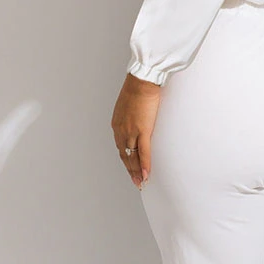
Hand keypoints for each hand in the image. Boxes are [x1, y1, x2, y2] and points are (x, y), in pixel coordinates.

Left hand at [111, 73, 161, 188]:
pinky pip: (143, 152)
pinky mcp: (142, 130)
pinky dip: (145, 165)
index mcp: (117, 125)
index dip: (126, 160)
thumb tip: (138, 120)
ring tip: (141, 182)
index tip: (130, 169)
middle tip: (136, 181)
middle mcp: (121, 130)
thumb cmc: (138, 89)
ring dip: (136, 171)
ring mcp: (131, 131)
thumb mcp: (129, 105)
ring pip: (133, 156)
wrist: (142, 81)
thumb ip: (132, 116)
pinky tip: (146, 174)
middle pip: (125, 155)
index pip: (121, 147)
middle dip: (130, 170)